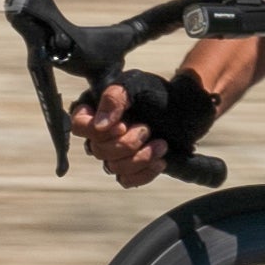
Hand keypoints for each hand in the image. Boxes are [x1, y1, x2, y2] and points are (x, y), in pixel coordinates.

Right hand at [73, 67, 214, 187]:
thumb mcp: (135, 84)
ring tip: (162, 144)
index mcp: (95, 110)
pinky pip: (126, 180)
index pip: (79, 126)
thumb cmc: (157, 93)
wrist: (185, 109)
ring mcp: (115, 152)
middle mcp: (101, 133)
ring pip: (113, 167)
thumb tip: (99, 126)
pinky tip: (161, 160)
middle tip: (148, 129)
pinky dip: (145, 172)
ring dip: (141, 157)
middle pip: (98, 150)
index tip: (123, 125)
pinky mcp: (131, 167)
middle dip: (127, 143)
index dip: (98, 132)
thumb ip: (114, 97)